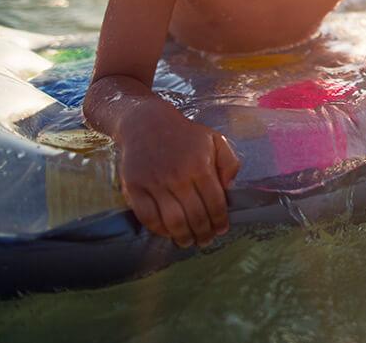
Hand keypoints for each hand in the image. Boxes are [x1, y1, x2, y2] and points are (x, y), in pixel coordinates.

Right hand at [115, 101, 240, 247]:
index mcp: (200, 166)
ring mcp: (154, 184)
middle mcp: (178, 177)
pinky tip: (168, 232)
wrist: (146, 123)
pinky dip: (160, 230)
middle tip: (206, 240)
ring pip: (172, 221)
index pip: (214, 202)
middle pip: (195, 216)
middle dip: (204, 233)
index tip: (222, 229)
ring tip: (189, 242)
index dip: (220, 220)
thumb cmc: (184, 134)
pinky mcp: (134, 188)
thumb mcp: (214, 140)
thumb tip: (230, 188)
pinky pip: (148, 217)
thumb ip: (229, 162)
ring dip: (183, 237)